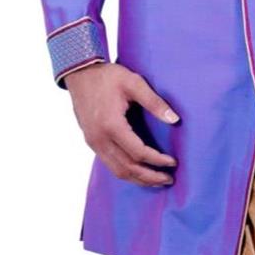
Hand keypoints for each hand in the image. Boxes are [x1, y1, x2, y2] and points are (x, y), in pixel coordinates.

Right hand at [64, 61, 179, 186]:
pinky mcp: (91, 142)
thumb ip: (154, 102)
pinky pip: (109, 164)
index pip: (138, 153)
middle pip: (127, 168)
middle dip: (150, 177)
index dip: (157, 160)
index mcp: (111, 125)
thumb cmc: (107, 76)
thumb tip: (175, 119)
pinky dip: (126, 172)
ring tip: (156, 181)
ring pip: (117, 170)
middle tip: (169, 179)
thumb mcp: (134, 83)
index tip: (173, 162)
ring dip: (138, 179)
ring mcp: (93, 142)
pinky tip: (138, 172)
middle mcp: (100, 138)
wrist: (80, 74)